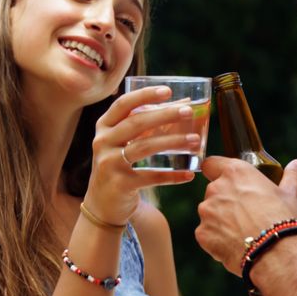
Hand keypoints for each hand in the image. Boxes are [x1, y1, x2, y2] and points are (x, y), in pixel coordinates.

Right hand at [84, 86, 198, 225]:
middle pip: (136, 123)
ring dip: (172, 142)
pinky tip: (189, 174)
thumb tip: (183, 105)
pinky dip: (172, 176)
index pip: (123, 104)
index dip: (145, 95)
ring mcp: (108, 163)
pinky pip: (150, 177)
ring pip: (144, 147)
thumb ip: (142, 125)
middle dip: (165, 115)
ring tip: (194, 141)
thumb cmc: (118, 165)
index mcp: (104, 126)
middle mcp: (102, 142)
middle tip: (188, 112)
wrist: (101, 204)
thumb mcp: (121, 142)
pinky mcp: (119, 184)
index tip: (168, 91)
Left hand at [195, 157, 296, 274]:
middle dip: (225, 200)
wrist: (277, 255)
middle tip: (246, 213)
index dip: (217, 171)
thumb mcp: (291, 194)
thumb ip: (291, 176)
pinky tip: (236, 246)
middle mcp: (216, 189)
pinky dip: (218, 239)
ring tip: (243, 232)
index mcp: (235, 173)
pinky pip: (208, 234)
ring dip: (221, 220)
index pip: (212, 164)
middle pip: (214, 191)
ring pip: (210, 213)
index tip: (228, 181)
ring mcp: (207, 212)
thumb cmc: (284, 220)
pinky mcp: (203, 234)